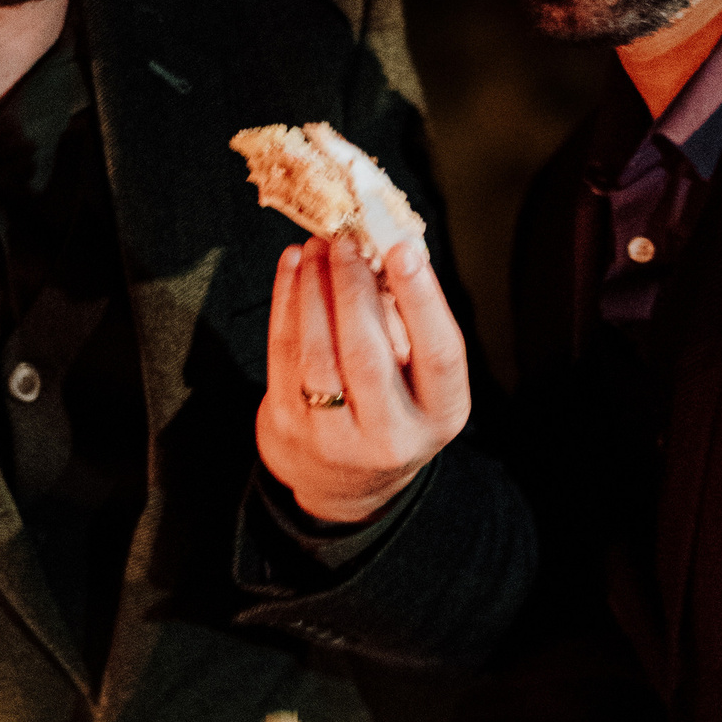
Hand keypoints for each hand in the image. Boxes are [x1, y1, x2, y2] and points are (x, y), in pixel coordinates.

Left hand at [255, 234, 471, 525]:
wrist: (344, 482)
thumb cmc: (392, 410)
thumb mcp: (420, 380)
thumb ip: (410, 322)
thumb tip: (387, 248)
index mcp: (439, 416)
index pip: (438, 354)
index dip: (422, 300)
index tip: (402, 249)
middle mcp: (391, 435)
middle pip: (368, 354)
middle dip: (353, 287)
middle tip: (345, 239)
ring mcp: (333, 437)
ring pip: (318, 353)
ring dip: (314, 289)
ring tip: (317, 246)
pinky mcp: (287, 427)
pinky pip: (282, 354)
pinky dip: (285, 302)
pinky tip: (293, 267)